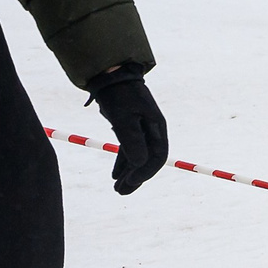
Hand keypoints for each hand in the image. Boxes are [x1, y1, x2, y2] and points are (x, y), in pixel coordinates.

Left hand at [87, 65, 167, 194]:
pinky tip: (115, 174)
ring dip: (128, 173)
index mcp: (157, 127)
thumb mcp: (124, 118)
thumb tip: (139, 164)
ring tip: (117, 188)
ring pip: (137, 157)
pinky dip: (122, 162)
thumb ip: (132, 141)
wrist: (110, 76)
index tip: (130, 182)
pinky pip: (128, 150)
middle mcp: (152, 130)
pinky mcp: (129, 127)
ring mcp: (141, 129)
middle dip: (135, 178)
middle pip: (148, 160)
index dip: (145, 172)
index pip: (157, 157)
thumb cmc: (119, 95)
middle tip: (121, 192)